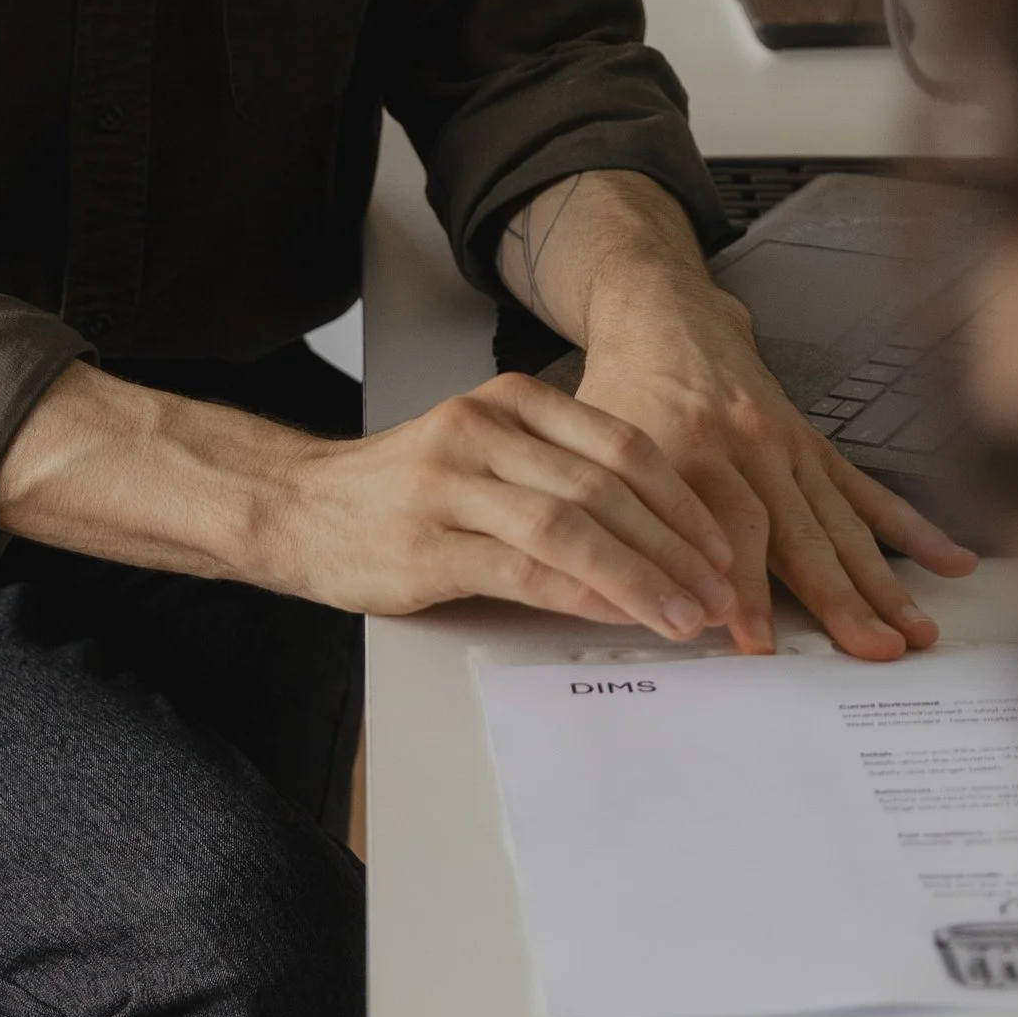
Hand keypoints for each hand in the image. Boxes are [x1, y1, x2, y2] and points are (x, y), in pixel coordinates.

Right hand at [262, 375, 740, 637]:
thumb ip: (558, 478)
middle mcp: (484, 429)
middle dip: (677, 547)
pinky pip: (525, 568)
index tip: (721, 546)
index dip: (683, 500)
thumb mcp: (484, 455)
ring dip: (643, 577)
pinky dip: (582, 593)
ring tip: (685, 615)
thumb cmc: (399, 490)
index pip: (622, 445)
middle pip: (608, 487)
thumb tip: (655, 538)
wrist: (296, 507)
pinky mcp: (429, 545)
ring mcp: (453, 484)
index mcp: (509, 401)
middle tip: (720, 592)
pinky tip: (619, 613)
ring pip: (574, 527)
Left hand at [574, 294, 974, 660]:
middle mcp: (746, 448)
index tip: (759, 642)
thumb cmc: (625, 390)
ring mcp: (787, 447)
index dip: (744, 588)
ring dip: (882, 581)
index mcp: (686, 449)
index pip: (726, 528)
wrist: (664, 316)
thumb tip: (629, 597)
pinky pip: (866, 491)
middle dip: (839, 598)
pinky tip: (951, 562)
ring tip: (916, 632)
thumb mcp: (595, 445)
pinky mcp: (813, 445)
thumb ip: (617, 516)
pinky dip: (911, 528)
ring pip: (841, 522)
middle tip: (872, 649)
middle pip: (799, 532)